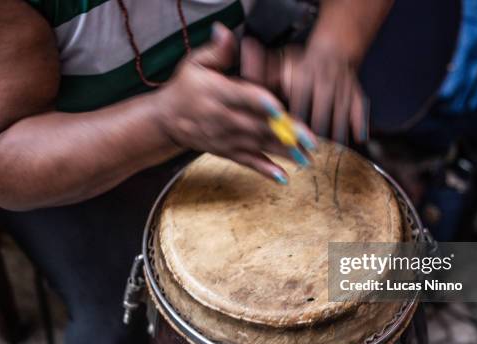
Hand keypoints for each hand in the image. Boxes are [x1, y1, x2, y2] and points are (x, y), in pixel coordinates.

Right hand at [155, 23, 315, 182]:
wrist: (166, 120)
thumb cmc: (185, 88)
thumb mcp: (195, 64)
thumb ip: (216, 51)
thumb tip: (225, 32)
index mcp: (217, 93)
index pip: (242, 97)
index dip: (261, 103)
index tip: (280, 110)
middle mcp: (222, 118)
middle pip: (257, 125)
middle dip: (285, 133)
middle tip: (310, 139)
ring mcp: (226, 138)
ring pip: (258, 145)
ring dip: (284, 152)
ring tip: (307, 158)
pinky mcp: (227, 152)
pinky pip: (248, 162)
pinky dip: (265, 170)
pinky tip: (283, 177)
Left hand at [241, 38, 368, 143]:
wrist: (334, 49)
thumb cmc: (301, 64)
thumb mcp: (281, 66)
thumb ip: (264, 78)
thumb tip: (244, 84)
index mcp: (303, 78)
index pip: (297, 104)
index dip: (293, 124)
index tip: (287, 142)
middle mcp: (324, 83)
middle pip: (320, 113)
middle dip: (314, 135)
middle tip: (309, 157)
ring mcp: (342, 89)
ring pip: (340, 114)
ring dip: (336, 135)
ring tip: (333, 154)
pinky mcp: (356, 94)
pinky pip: (360, 109)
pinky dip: (359, 123)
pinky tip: (358, 139)